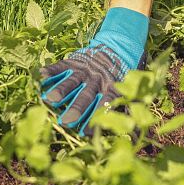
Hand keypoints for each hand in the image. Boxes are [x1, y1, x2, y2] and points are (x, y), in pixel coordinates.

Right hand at [40, 7, 149, 133]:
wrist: (118, 47)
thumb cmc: (123, 78)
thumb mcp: (131, 92)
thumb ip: (131, 112)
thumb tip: (142, 137)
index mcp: (112, 89)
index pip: (105, 105)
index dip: (96, 119)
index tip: (87, 133)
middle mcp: (98, 80)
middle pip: (86, 95)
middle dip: (77, 108)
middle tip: (67, 121)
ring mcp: (85, 70)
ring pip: (73, 81)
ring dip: (62, 90)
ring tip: (50, 100)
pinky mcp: (75, 61)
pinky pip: (62, 66)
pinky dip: (51, 71)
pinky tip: (41, 76)